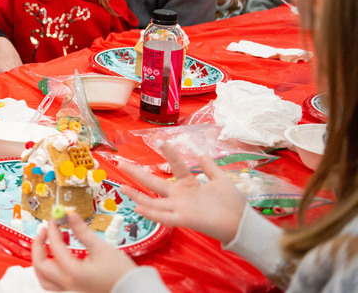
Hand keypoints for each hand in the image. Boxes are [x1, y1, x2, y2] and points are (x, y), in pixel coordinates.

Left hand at [32, 212, 136, 292]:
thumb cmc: (121, 274)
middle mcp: (68, 285)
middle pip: (40, 264)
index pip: (54, 246)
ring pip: (43, 278)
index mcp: (73, 273)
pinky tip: (57, 260)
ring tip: (47, 245)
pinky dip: (49, 271)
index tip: (55, 218)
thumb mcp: (102, 248)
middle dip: (38, 244)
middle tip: (45, 230)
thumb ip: (83, 231)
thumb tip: (70, 215)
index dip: (53, 229)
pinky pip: (53, 284)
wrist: (134, 291)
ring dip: (41, 260)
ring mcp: (69, 291)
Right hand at [121, 148, 245, 243]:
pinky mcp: (183, 220)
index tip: (160, 140)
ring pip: (154, 201)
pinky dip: (151, 213)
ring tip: (122, 187)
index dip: (169, 153)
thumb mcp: (222, 181)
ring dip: (138, 195)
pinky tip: (137, 208)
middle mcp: (180, 196)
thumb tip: (201, 154)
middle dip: (137, 174)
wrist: (241, 224)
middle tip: (121, 164)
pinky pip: (164, 217)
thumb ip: (211, 168)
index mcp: (189, 185)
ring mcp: (180, 208)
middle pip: (154, 183)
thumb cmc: (232, 203)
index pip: (176, 166)